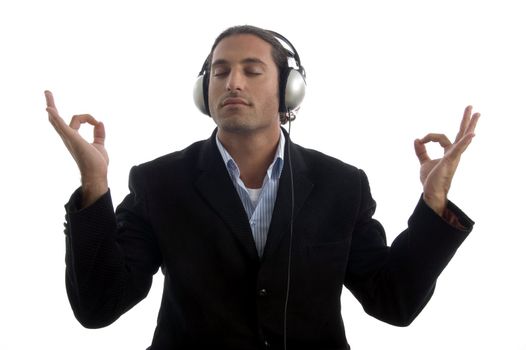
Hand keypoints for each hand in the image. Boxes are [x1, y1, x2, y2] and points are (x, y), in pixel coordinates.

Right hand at [45, 90, 108, 206]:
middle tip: (47, 92)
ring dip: (52, 105)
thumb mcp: (99, 145)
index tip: (97, 122)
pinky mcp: (72, 138)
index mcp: (74, 138)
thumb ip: (99, 134)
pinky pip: (61, 125)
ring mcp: (68, 137)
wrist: (97, 174)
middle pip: (57, 119)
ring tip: (47, 92)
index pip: (77, 121)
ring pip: (56, 120)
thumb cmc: (96, 163)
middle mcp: (68, 137)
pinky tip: (49, 109)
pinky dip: (55, 117)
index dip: (88, 118)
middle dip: (52, 105)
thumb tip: (100, 122)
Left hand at [414, 105, 479, 215]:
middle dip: (466, 121)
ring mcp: (454, 157)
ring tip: (476, 113)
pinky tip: (472, 135)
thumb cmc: (431, 180)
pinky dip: (464, 142)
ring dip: (469, 126)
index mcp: (448, 153)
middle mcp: (454, 154)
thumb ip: (421, 152)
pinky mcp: (449, 162)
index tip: (420, 140)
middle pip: (462, 134)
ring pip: (463, 139)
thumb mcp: (424, 162)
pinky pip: (458, 150)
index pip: (441, 137)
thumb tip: (416, 140)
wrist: (431, 193)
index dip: (429, 137)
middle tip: (471, 108)